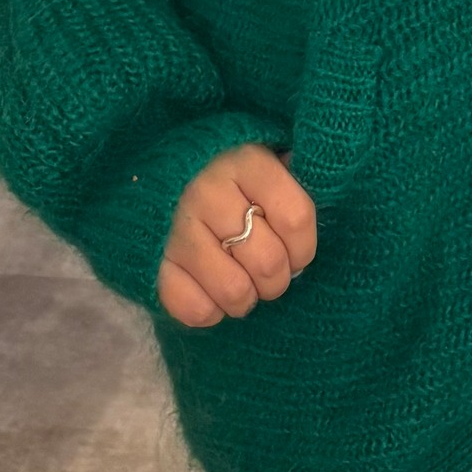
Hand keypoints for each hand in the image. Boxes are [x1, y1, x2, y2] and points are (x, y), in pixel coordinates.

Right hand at [157, 143, 316, 326]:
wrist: (156, 169)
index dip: (304, 249)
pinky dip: (209, 312)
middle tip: (268, 274)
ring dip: (245, 299)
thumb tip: (321, 211)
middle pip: (268, 262)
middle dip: (276, 280)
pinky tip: (210, 292)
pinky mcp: (151, 260)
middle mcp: (209, 190)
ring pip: (235, 291)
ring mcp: (176, 226)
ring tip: (241, 284)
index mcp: (246, 161)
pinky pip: (193, 309)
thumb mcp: (264, 159)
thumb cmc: (228, 171)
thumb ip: (293, 181)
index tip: (298, 254)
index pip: (297, 219)